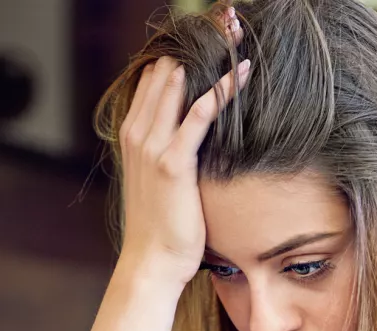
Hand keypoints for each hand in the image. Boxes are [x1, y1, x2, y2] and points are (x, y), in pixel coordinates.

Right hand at [116, 9, 247, 291]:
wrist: (152, 262)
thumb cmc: (163, 227)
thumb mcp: (160, 182)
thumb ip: (169, 154)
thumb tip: (192, 143)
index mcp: (133, 134)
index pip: (154, 80)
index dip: (179, 55)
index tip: (210, 37)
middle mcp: (138, 133)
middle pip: (167, 73)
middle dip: (196, 47)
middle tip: (228, 23)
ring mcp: (153, 146)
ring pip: (182, 86)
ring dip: (211, 59)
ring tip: (236, 34)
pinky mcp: (173, 161)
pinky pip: (201, 115)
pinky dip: (222, 91)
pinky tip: (243, 73)